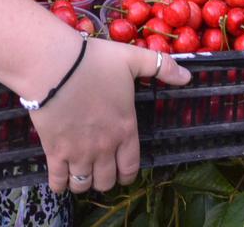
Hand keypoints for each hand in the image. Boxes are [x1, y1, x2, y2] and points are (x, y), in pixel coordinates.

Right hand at [29, 38, 189, 193]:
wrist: (55, 64)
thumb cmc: (95, 61)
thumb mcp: (134, 58)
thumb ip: (162, 67)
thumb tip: (188, 77)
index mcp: (125, 129)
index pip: (130, 168)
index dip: (126, 174)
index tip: (121, 170)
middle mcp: (104, 147)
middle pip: (107, 181)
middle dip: (105, 178)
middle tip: (100, 168)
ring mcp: (79, 152)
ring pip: (84, 184)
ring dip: (84, 182)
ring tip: (81, 172)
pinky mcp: (55, 151)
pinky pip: (58, 181)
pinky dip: (60, 184)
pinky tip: (61, 177)